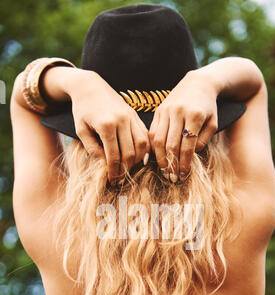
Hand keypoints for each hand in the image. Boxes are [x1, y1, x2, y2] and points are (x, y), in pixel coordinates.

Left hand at [69, 70, 150, 184]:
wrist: (90, 86)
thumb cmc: (82, 109)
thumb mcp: (81, 130)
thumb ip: (92, 148)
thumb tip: (104, 164)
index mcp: (106, 125)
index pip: (114, 156)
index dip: (114, 171)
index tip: (112, 181)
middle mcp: (121, 121)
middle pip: (130, 153)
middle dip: (125, 169)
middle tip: (120, 179)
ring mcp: (131, 117)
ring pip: (142, 145)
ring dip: (137, 160)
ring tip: (128, 168)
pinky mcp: (135, 115)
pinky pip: (146, 135)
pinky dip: (145, 148)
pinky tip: (138, 157)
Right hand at [148, 69, 217, 181]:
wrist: (198, 84)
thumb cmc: (208, 108)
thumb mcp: (212, 124)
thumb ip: (202, 141)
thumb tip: (188, 157)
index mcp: (194, 115)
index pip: (187, 146)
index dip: (184, 163)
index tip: (184, 175)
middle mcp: (178, 112)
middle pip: (171, 145)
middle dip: (171, 164)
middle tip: (172, 178)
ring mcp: (166, 110)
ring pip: (158, 140)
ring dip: (160, 158)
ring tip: (164, 170)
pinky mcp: (158, 111)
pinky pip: (152, 132)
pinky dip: (153, 147)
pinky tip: (156, 158)